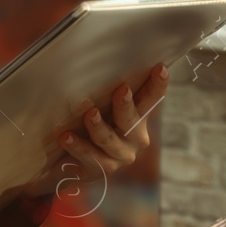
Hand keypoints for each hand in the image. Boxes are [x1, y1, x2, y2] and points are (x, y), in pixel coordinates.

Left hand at [26, 62, 168, 197]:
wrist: (67, 162)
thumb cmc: (87, 122)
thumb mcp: (99, 103)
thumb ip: (104, 87)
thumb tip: (94, 56)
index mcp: (138, 117)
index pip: (151, 99)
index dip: (157, 85)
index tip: (160, 67)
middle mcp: (134, 138)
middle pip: (133, 121)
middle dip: (126, 106)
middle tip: (122, 90)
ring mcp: (119, 157)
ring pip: (110, 141)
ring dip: (99, 127)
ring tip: (89, 114)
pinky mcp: (100, 170)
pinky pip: (89, 158)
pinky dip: (77, 146)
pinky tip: (65, 136)